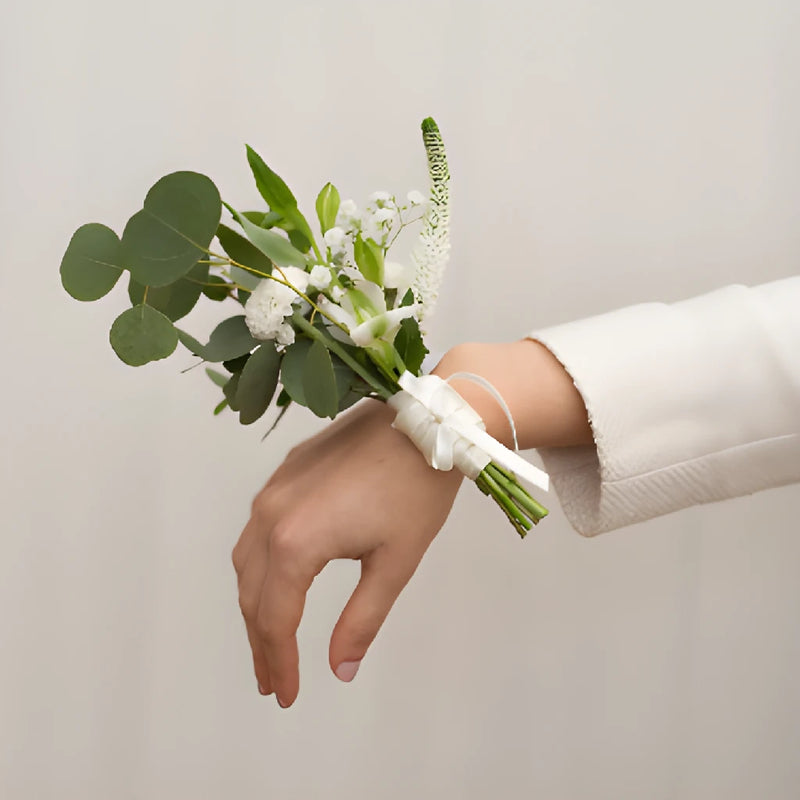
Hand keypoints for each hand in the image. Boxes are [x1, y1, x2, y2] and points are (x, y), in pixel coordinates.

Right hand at [231, 397, 462, 707]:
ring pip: (246, 561)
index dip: (280, 662)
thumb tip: (340, 669)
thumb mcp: (395, 563)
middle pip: (251, 593)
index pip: (275, 618)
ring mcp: (274, 489)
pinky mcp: (285, 473)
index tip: (287, 695)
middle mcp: (271, 514)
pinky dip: (260, 567)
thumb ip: (362, 620)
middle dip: (260, 643)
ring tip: (269, 640)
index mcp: (296, 541)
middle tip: (272, 681)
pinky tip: (277, 580)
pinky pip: (256, 530)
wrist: (424, 421)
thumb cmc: (417, 490)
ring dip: (255, 604)